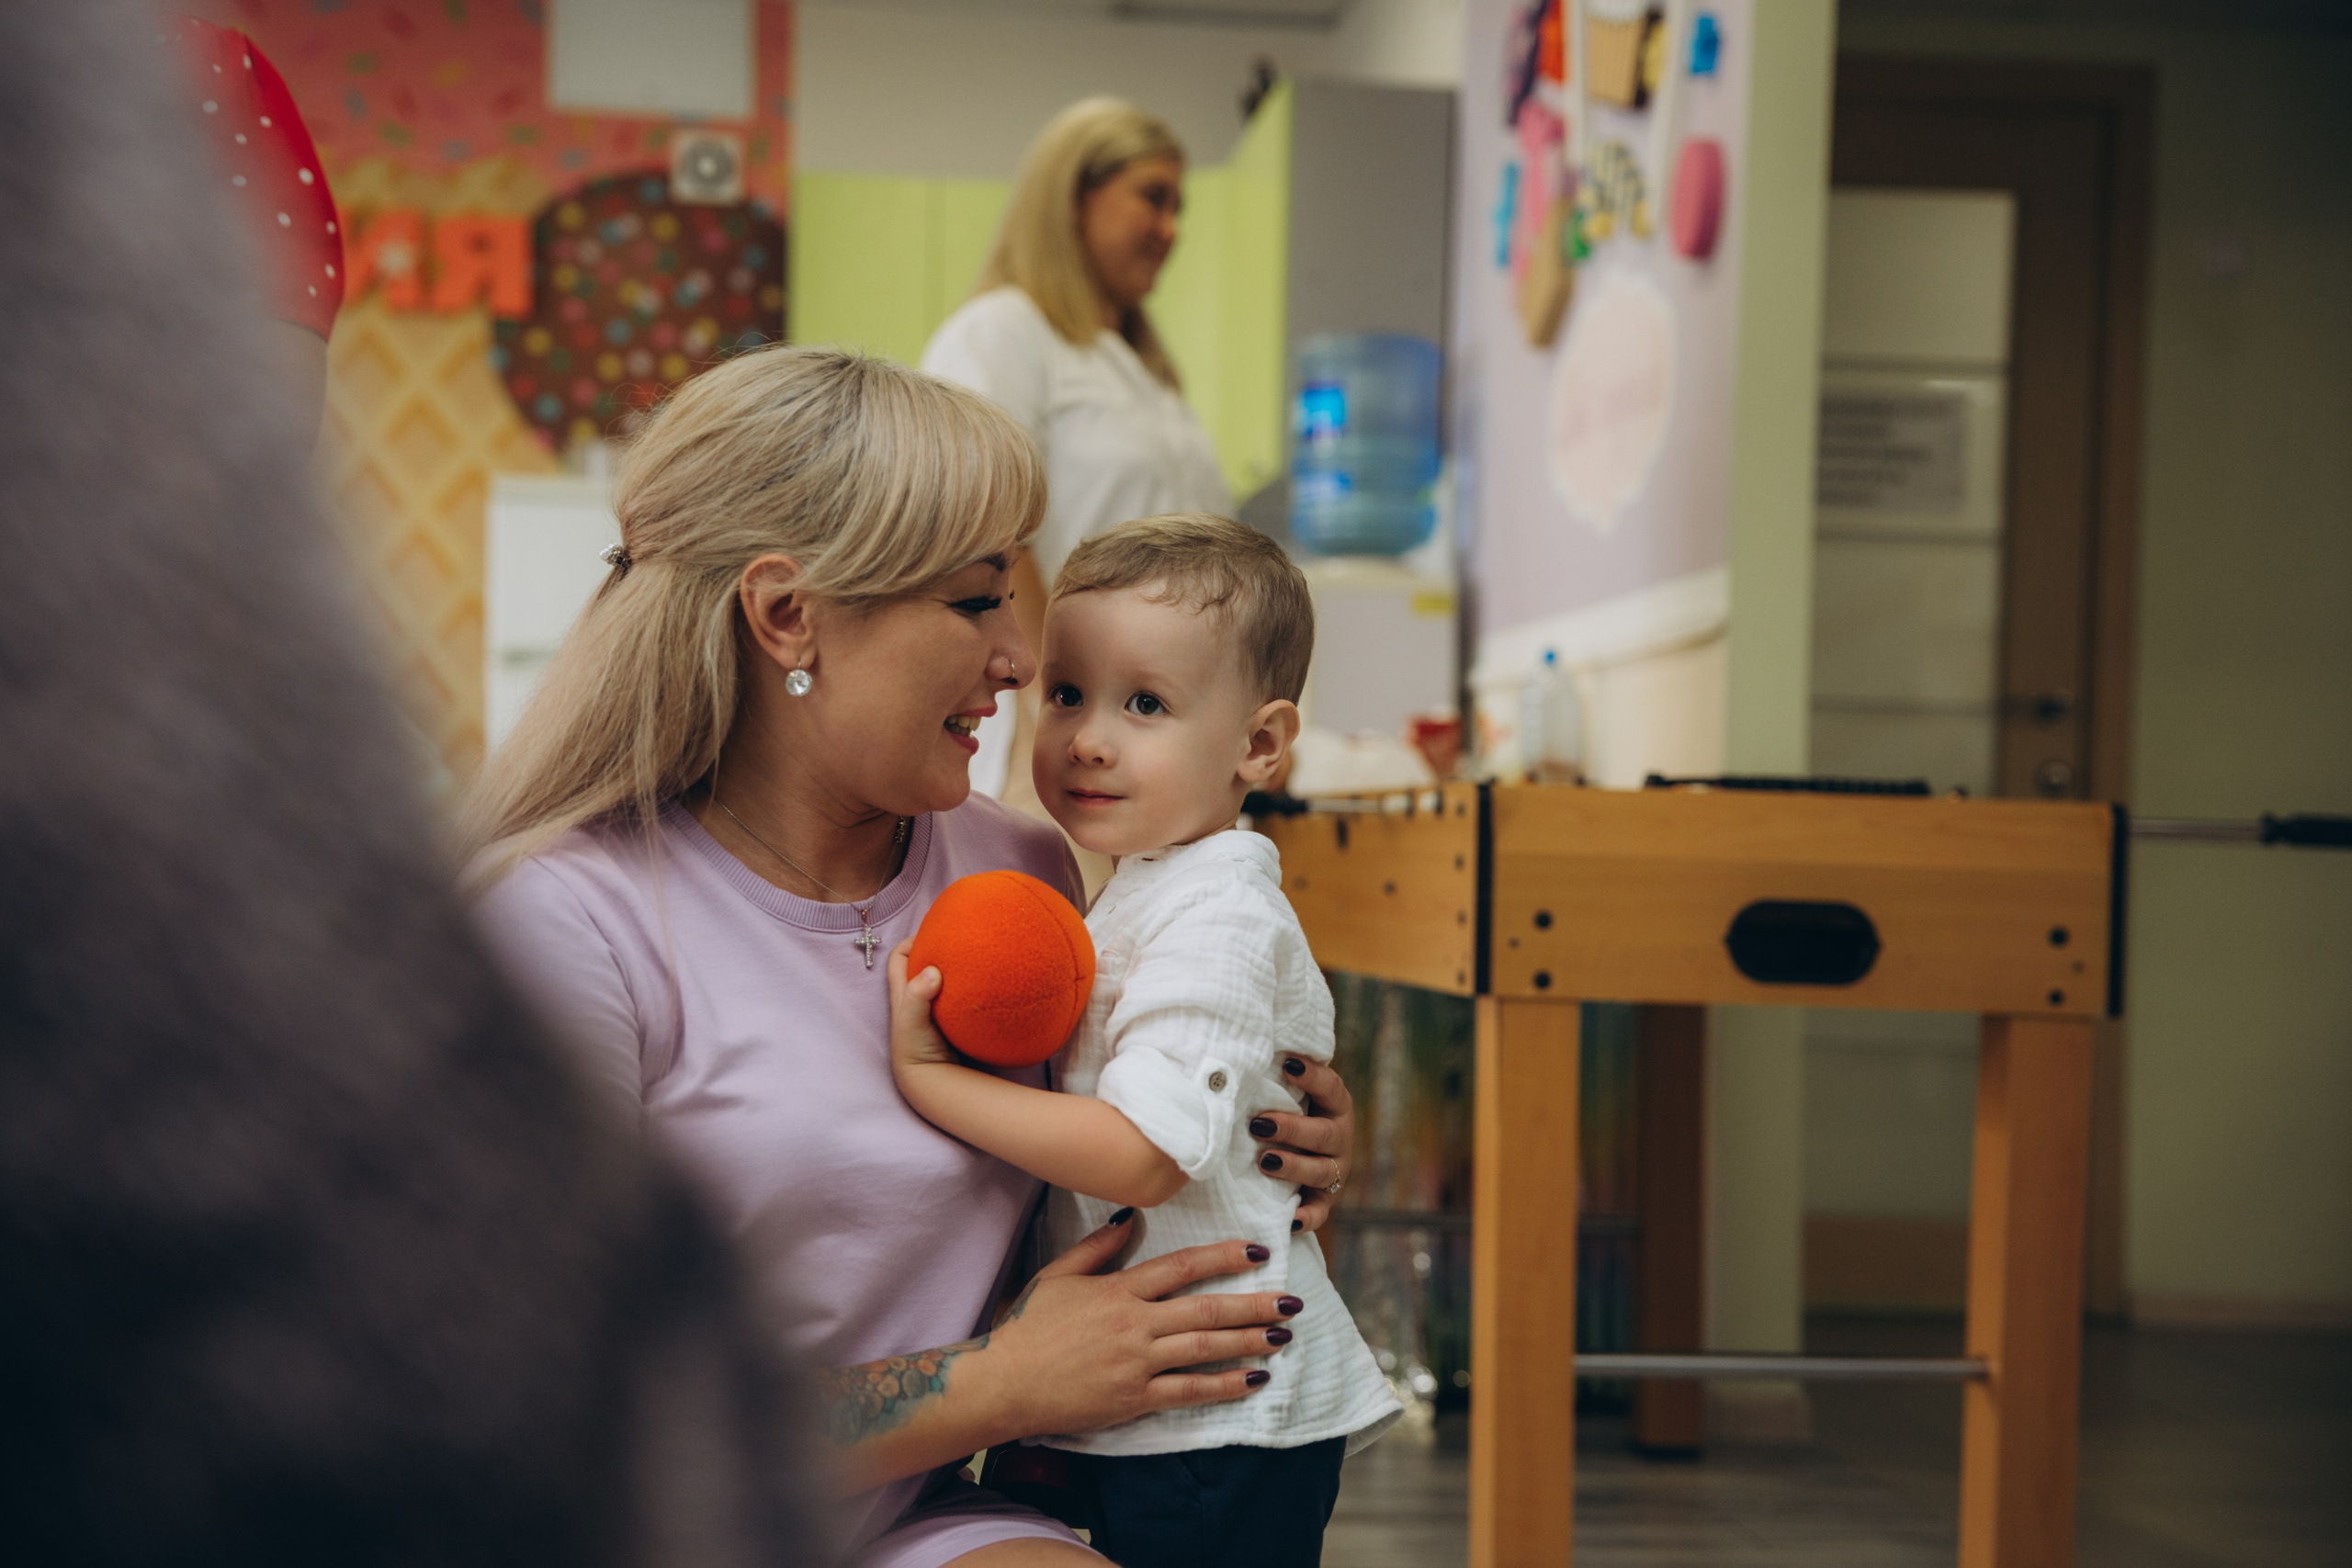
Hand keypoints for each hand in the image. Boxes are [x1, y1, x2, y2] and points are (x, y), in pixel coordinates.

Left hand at [887, 939, 958, 1078]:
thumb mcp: (912, 1021)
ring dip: (952, 969)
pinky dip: (966, 988)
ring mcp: (933, 1009)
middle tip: (958, 941)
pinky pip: (957, 996)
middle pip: (920, 963)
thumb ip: (919, 996)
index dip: (911, 940)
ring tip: (972, 957)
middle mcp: (916, 997)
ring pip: (940, 979)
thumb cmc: (916, 1050)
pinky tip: (982, 984)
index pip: (899, 956)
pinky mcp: (950, 1020)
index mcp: (902, 992)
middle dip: (935, 949)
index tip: (933, 933)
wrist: (931, 1081)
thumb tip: (933, 972)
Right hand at [983, 1211, 1303, 1437]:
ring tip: (1282, 1335)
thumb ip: (1096, 1247)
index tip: (1257, 1251)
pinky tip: (1253, 1380)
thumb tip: (1128, 1218)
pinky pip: (1189, 1391)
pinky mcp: (1134, 1398)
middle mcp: (1134, 1324)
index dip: (1224, 1256)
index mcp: (1118, 1290)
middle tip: (1291, 1301)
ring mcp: (1137, 1363)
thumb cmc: (1024, 1328)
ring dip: (1249, 1341)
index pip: (1182, 1266)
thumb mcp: (1056, 1276)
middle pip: (1205, 1310)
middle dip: (1253, 1304)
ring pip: (1205, 1349)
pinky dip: (1225, 1385)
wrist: (1002, 1383)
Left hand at [1248, 1054, 1354, 1232]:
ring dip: (1294, 1167)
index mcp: (1334, 1105)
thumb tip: (1231, 1050)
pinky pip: (1319, 1212)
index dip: (1312, 1076)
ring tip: (1265, 1161)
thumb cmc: (1277, 1110)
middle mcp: (1339, 1137)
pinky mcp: (1324, 1201)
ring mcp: (1334, 1171)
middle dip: (1293, 1128)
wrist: (1291, 1152)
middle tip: (1259, 1124)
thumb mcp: (1280, 1092)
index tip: (1287, 1064)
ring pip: (1321, 1172)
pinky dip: (1306, 1217)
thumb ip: (1269, 1075)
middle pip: (1324, 1133)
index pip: (1330, 1087)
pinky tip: (1290, 1218)